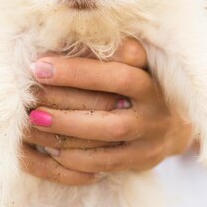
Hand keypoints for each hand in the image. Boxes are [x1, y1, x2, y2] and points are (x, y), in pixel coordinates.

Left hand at [20, 39, 195, 185]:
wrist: (172, 130)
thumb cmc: (134, 90)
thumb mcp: (127, 67)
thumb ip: (101, 56)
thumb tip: (53, 45)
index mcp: (148, 69)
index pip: (123, 54)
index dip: (84, 58)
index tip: (43, 62)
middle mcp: (153, 97)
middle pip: (118, 83)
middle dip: (73, 82)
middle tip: (34, 86)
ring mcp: (150, 130)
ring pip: (110, 127)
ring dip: (68, 124)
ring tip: (35, 119)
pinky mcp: (142, 158)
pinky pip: (108, 161)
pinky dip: (77, 157)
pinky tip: (51, 148)